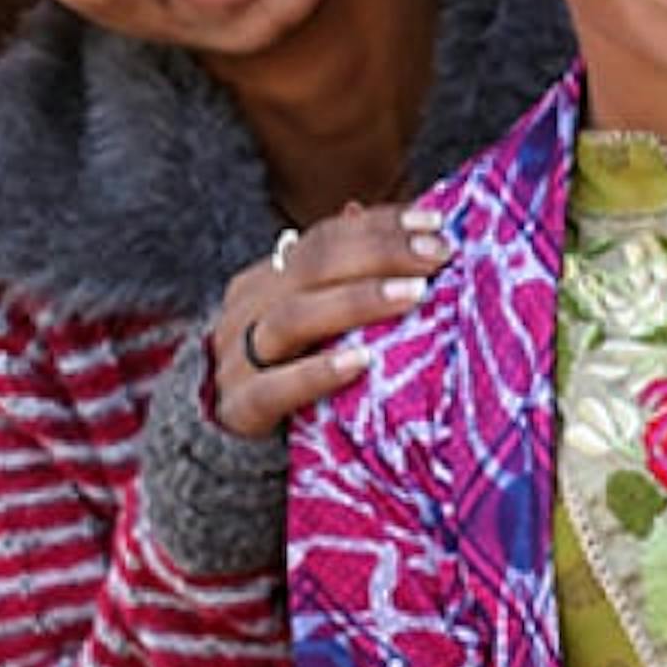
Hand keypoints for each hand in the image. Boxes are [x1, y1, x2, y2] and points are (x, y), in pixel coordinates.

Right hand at [205, 203, 452, 441]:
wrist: (230, 443)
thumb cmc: (294, 376)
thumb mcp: (320, 324)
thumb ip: (350, 280)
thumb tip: (397, 223)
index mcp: (266, 280)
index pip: (324, 239)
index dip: (380, 227)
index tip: (436, 224)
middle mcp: (246, 309)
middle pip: (311, 266)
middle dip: (380, 254)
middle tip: (436, 255)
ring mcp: (236, 358)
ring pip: (292, 318)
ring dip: (356, 302)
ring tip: (414, 295)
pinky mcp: (237, 409)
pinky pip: (274, 388)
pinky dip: (318, 373)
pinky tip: (363, 363)